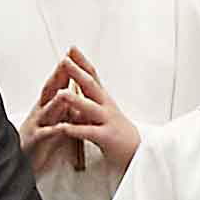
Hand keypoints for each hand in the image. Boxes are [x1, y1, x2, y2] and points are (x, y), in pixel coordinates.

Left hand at [28, 45, 135, 172]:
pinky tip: (63, 127)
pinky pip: (89, 132)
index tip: (71, 48)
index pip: (92, 75)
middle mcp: (106, 106)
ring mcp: (107, 120)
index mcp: (103, 99)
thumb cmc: (115, 130)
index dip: (82, 61)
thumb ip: (87, 99)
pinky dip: (75, 129)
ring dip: (75, 100)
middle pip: (91, 86)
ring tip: (61, 93)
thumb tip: (71, 86)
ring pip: (90, 108)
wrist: (139, 150)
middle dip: (77, 72)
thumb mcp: (102, 110)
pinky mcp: (107, 137)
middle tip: (65, 60)